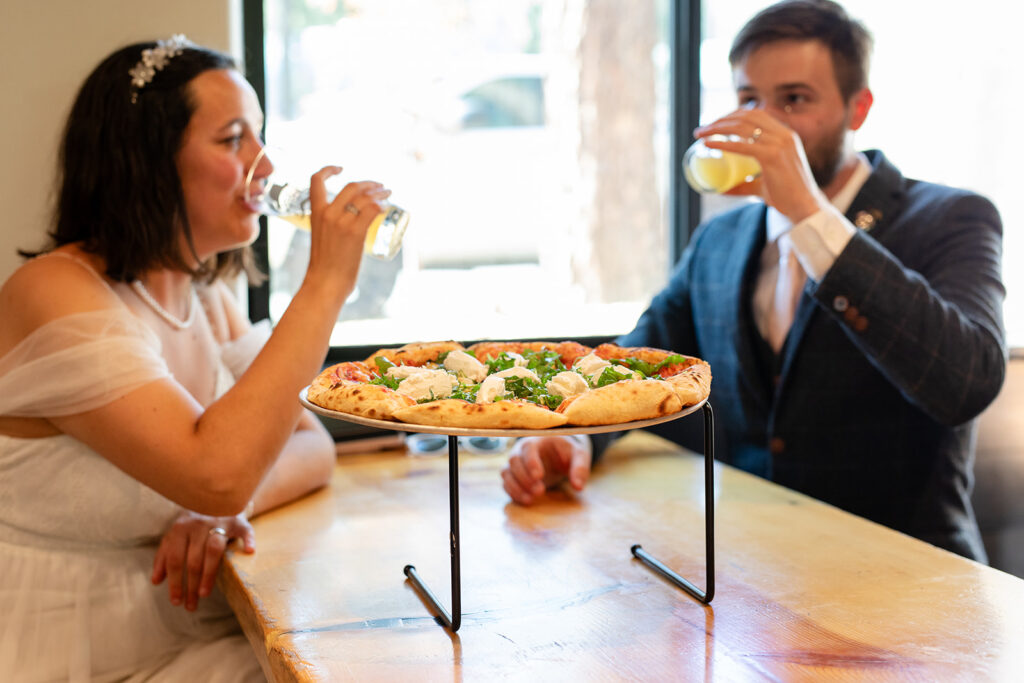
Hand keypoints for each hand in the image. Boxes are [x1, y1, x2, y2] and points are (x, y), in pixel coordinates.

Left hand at [151, 511, 254, 610]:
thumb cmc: (193, 524)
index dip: (175, 582)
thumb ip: (164, 557)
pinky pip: (245, 529)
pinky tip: (248, 551)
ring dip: (209, 573)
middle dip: (191, 585)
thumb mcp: (175, 537)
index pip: (175, 559)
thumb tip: (156, 581)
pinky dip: (247, 539)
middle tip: (191, 605)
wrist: (214, 497)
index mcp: (180, 528)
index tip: (176, 601)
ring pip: (214, 550)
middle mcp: (198, 524)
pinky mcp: (238, 520)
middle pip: (194, 559)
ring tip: (204, 594)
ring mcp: (219, 522)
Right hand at [305, 167, 393, 304]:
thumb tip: (351, 222)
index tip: (341, 168)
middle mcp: (328, 213)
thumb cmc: (325, 266)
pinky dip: (381, 205)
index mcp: (315, 213)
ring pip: (364, 196)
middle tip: (380, 187)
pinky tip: (386, 207)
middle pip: (351, 186)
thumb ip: (332, 225)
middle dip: (368, 183)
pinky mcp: (355, 232)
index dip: (328, 170)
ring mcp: (342, 222)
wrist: (325, 283)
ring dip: (379, 192)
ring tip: (388, 194)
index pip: (316, 181)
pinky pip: (372, 209)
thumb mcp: (322, 237)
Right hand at [501, 436, 591, 504]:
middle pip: (514, 460)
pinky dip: (513, 493)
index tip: (539, 476)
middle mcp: (522, 450)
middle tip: (540, 491)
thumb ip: (580, 468)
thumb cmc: (567, 453)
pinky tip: (526, 501)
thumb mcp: (578, 455)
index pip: (528, 448)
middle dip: (524, 478)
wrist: (557, 455)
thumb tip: (578, 487)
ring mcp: (515, 463)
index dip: (531, 462)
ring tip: (531, 500)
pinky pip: (506, 483)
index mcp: (537, 440)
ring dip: (516, 487)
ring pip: (506, 473)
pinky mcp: (513, 476)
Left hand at [694, 108, 825, 222]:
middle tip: (702, 129)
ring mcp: (779, 143)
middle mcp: (783, 135)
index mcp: (785, 135)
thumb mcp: (763, 184)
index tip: (715, 123)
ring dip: (717, 127)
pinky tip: (708, 144)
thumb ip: (745, 184)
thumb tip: (721, 189)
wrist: (804, 207)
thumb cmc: (786, 197)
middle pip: (747, 116)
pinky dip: (722, 143)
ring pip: (742, 126)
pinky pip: (742, 145)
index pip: (757, 113)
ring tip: (700, 134)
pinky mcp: (772, 156)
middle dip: (721, 119)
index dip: (733, 114)